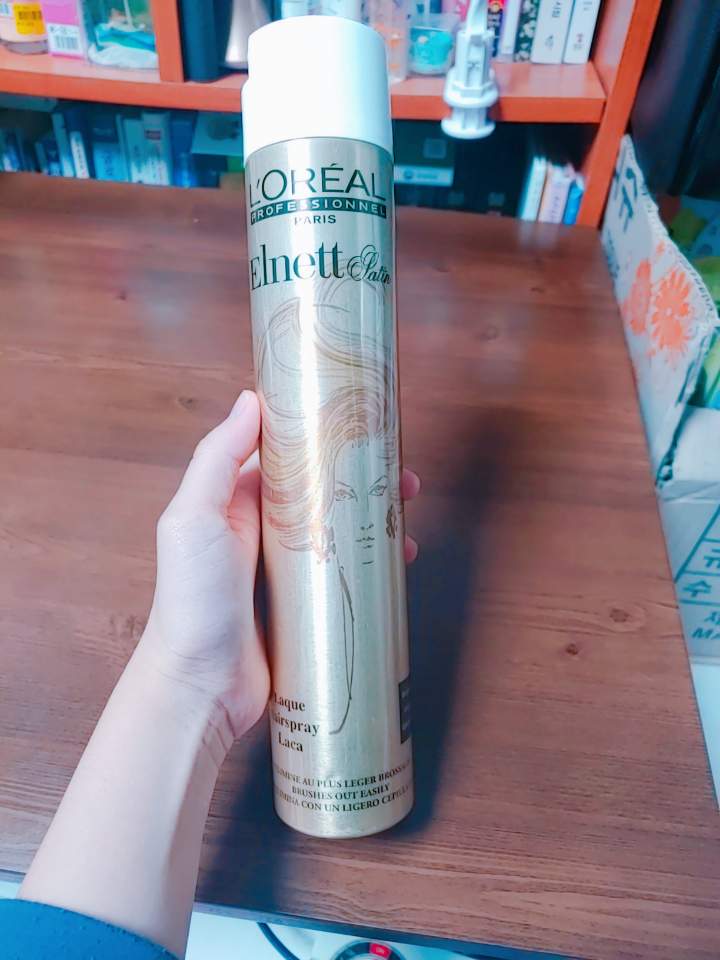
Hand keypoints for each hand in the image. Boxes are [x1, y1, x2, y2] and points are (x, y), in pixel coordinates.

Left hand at [141, 390, 419, 740]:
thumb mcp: (193, 519)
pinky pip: (350, 571)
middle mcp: (267, 530)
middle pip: (324, 490)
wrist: (202, 687)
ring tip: (408, 506)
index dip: (320, 435)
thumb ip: (217, 459)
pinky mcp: (313, 604)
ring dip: (377, 513)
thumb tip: (251, 400)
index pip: (284, 455)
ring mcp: (293, 569)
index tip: (358, 418)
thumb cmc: (192, 599)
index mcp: (239, 502)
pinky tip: (402, 557)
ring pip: (344, 528)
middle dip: (362, 475)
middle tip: (400, 471)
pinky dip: (377, 560)